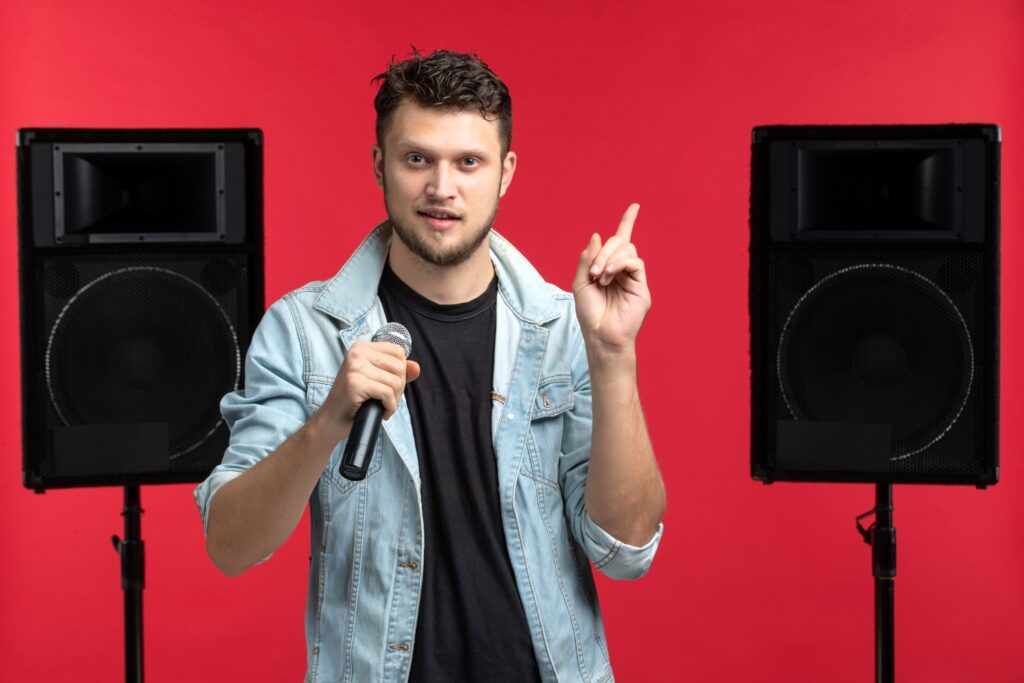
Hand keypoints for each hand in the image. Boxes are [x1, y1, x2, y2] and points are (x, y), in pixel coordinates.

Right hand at [317, 341, 420, 439]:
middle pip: (399, 367)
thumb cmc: (354, 400)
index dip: (401, 372)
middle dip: (399, 388)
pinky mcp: (356, 384)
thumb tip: (416, 367)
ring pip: (395, 382)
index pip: (398, 352)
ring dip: (394, 400)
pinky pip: (388, 394)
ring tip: (382, 406)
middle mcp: (357, 353)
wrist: (331, 420)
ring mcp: (355, 367)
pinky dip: (389, 407)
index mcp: (361, 347)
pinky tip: (380, 412)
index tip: (389, 386)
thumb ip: (397, 372)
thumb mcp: (376, 380)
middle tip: (386, 400)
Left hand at [572, 203, 650, 354]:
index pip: (620, 241)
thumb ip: (587, 259)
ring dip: (609, 258)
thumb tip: (596, 235)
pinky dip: (620, 263)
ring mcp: (634, 278)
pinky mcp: (641, 287)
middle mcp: (623, 271)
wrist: (600, 336)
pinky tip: (609, 275)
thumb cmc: (590, 314)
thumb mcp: (580, 283)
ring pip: (628, 250)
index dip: (628, 223)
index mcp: (609, 269)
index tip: (635, 207)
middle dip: (604, 251)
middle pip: (620, 243)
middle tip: (594, 271)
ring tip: (600, 277)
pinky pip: (635, 262)